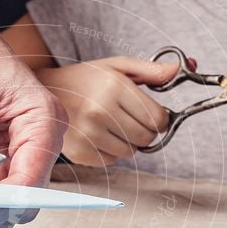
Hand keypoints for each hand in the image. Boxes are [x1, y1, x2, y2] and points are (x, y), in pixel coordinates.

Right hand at [35, 56, 178, 165]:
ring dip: (128, 142)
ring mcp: (88, 135)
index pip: (157, 119)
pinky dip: (110, 151)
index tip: (155, 116)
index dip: (161, 119)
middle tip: (133, 120)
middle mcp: (100, 112)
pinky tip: (99, 135)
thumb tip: (182, 68)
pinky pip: (111, 161)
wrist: (44, 92)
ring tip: (113, 125)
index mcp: (114, 88)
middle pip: (146, 138)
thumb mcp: (117, 67)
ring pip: (130, 152)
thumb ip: (150, 70)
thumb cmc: (85, 79)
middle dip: (146, 131)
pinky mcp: (80, 152)